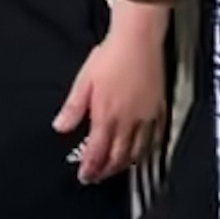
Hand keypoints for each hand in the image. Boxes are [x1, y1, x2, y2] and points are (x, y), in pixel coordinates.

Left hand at [56, 13, 166, 180]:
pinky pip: (154, 139)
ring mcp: (146, 118)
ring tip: (116, 169)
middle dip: (107, 170)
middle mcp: (128, 122)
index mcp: (107, 115)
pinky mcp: (159, 110)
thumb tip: (60, 127)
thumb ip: (74, 107)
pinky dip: (146, 151)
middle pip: (118, 156)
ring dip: (125, 164)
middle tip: (98, 177)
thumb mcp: (84, 80)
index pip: (97, 151)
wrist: (138, 41)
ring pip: (138, 151)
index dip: (91, 167)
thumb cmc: (110, 57)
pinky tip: (141, 153)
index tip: (85, 177)